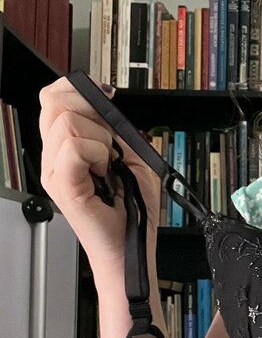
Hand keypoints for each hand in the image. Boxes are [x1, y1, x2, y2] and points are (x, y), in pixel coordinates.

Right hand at [38, 76, 161, 271]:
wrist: (131, 248)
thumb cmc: (131, 211)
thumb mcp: (132, 159)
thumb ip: (118, 131)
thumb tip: (108, 105)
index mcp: (65, 149)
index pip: (53, 98)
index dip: (78, 89)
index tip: (106, 97)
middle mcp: (53, 158)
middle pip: (54, 103)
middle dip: (92, 112)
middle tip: (110, 144)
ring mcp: (55, 172)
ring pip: (66, 122)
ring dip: (100, 139)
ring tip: (109, 165)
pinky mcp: (64, 186)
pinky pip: (73, 148)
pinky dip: (98, 154)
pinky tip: (105, 172)